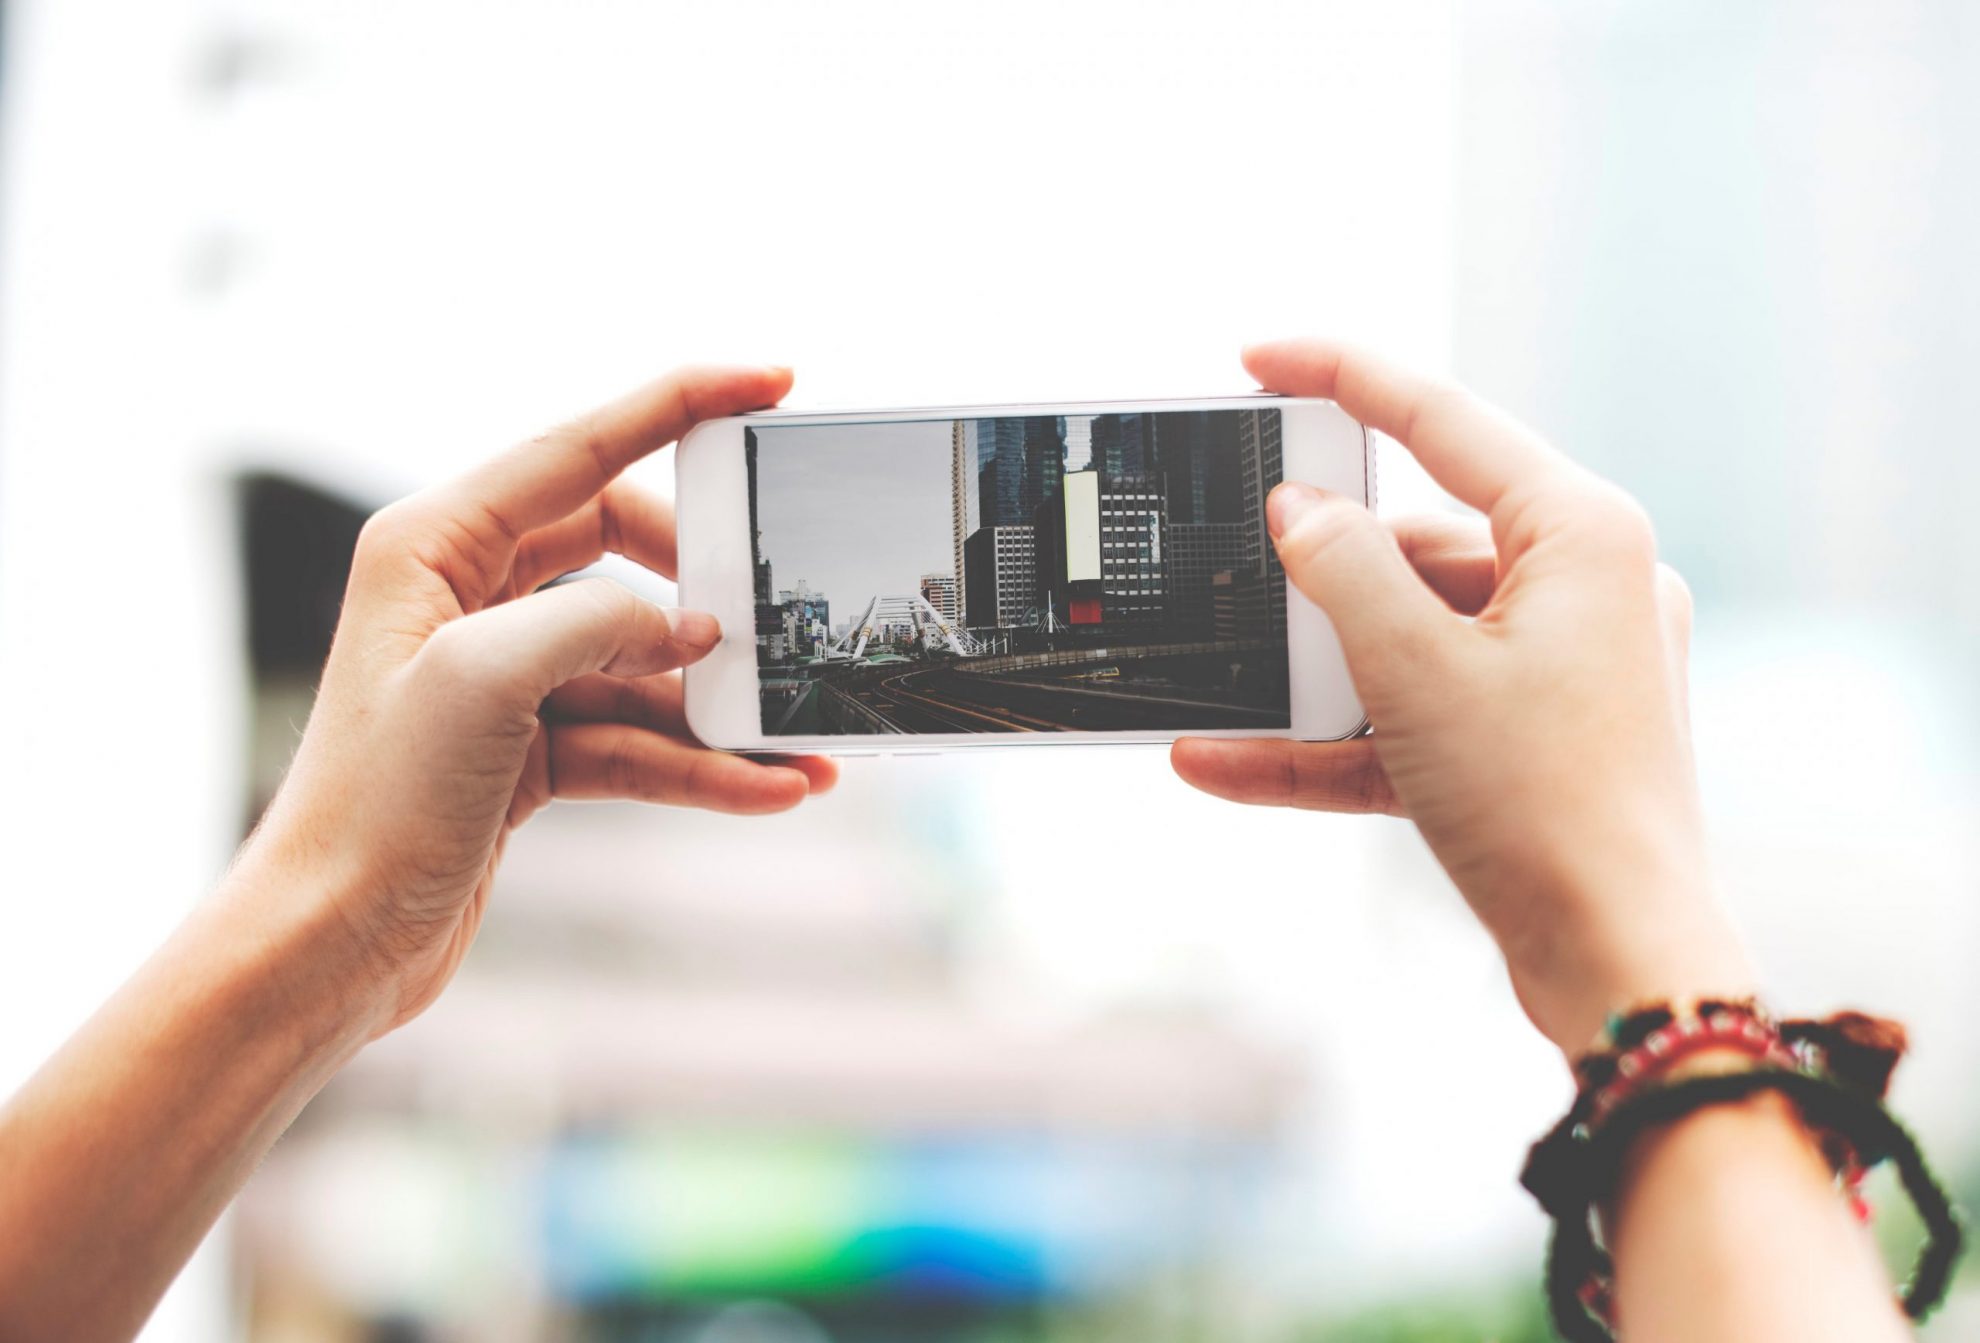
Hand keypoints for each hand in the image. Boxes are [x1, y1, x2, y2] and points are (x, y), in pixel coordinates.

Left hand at [237, 365, 836, 1034]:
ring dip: (717, 705)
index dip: (683, 404)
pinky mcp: (528, 748)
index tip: (775, 382)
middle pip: (623, 552)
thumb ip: (602, 625)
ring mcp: (503, 674)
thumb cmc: (376, 804)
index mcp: (435, 542)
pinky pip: (635, 734)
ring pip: (640, 661)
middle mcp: (468, 595)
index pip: (582, 447)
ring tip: (801, 741)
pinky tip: (768, 789)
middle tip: (770, 610)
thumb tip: (696, 627)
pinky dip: (697, 762)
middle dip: (702, 587)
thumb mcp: (487, 685)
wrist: (332, 942)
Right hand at [1173, 340, 1751, 1052]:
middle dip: (1316, 581)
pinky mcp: (1531, 738)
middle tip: (1232, 584)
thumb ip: (1342, 569)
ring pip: (1406, 639)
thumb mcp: (1416, 669)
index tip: (1257, 358)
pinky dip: (1334, 738)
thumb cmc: (1546, 808)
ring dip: (1310, 677)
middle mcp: (1582, 585)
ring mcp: (1560, 666)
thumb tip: (1299, 511)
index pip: (1443, 419)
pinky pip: (1414, 714)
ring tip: (1215, 703)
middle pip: (1416, 545)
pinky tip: (1226, 761)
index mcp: (1581, 533)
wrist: (1618, 962)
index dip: (1340, 376)